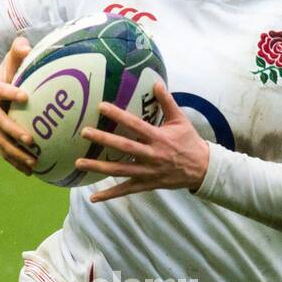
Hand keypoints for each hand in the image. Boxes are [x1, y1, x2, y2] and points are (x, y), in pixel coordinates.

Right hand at [0, 37, 36, 174]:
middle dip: (13, 132)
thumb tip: (26, 44)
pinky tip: (30, 172)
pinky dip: (15, 162)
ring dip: (15, 153)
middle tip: (31, 140)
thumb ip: (16, 54)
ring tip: (33, 162)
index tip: (25, 96)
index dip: (9, 93)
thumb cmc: (1, 76)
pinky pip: (2, 152)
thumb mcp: (6, 64)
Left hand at [76, 80, 209, 202]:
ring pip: (120, 170)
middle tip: (85, 132)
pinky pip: (125, 190)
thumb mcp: (180, 120)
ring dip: (99, 168)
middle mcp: (152, 155)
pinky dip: (109, 194)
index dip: (118, 115)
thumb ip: (167, 102)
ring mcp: (148, 172)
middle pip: (124, 147)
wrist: (202, 169)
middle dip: (104, 139)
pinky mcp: (147, 185)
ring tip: (79, 163)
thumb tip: (156, 83)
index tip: (101, 106)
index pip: (135, 124)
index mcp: (159, 138)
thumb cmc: (189, 142)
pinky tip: (93, 198)